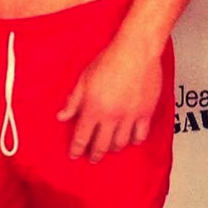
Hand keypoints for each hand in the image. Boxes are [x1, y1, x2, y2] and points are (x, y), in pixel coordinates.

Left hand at [57, 33, 162, 161]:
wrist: (136, 50)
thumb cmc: (111, 60)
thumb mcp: (84, 79)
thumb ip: (74, 100)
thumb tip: (62, 116)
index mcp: (93, 107)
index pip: (82, 137)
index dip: (76, 149)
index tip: (74, 155)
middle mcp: (111, 115)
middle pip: (101, 145)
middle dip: (94, 154)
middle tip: (92, 157)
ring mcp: (129, 115)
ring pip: (121, 143)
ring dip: (113, 148)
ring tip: (110, 147)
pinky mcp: (145, 112)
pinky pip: (141, 134)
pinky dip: (135, 140)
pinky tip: (131, 138)